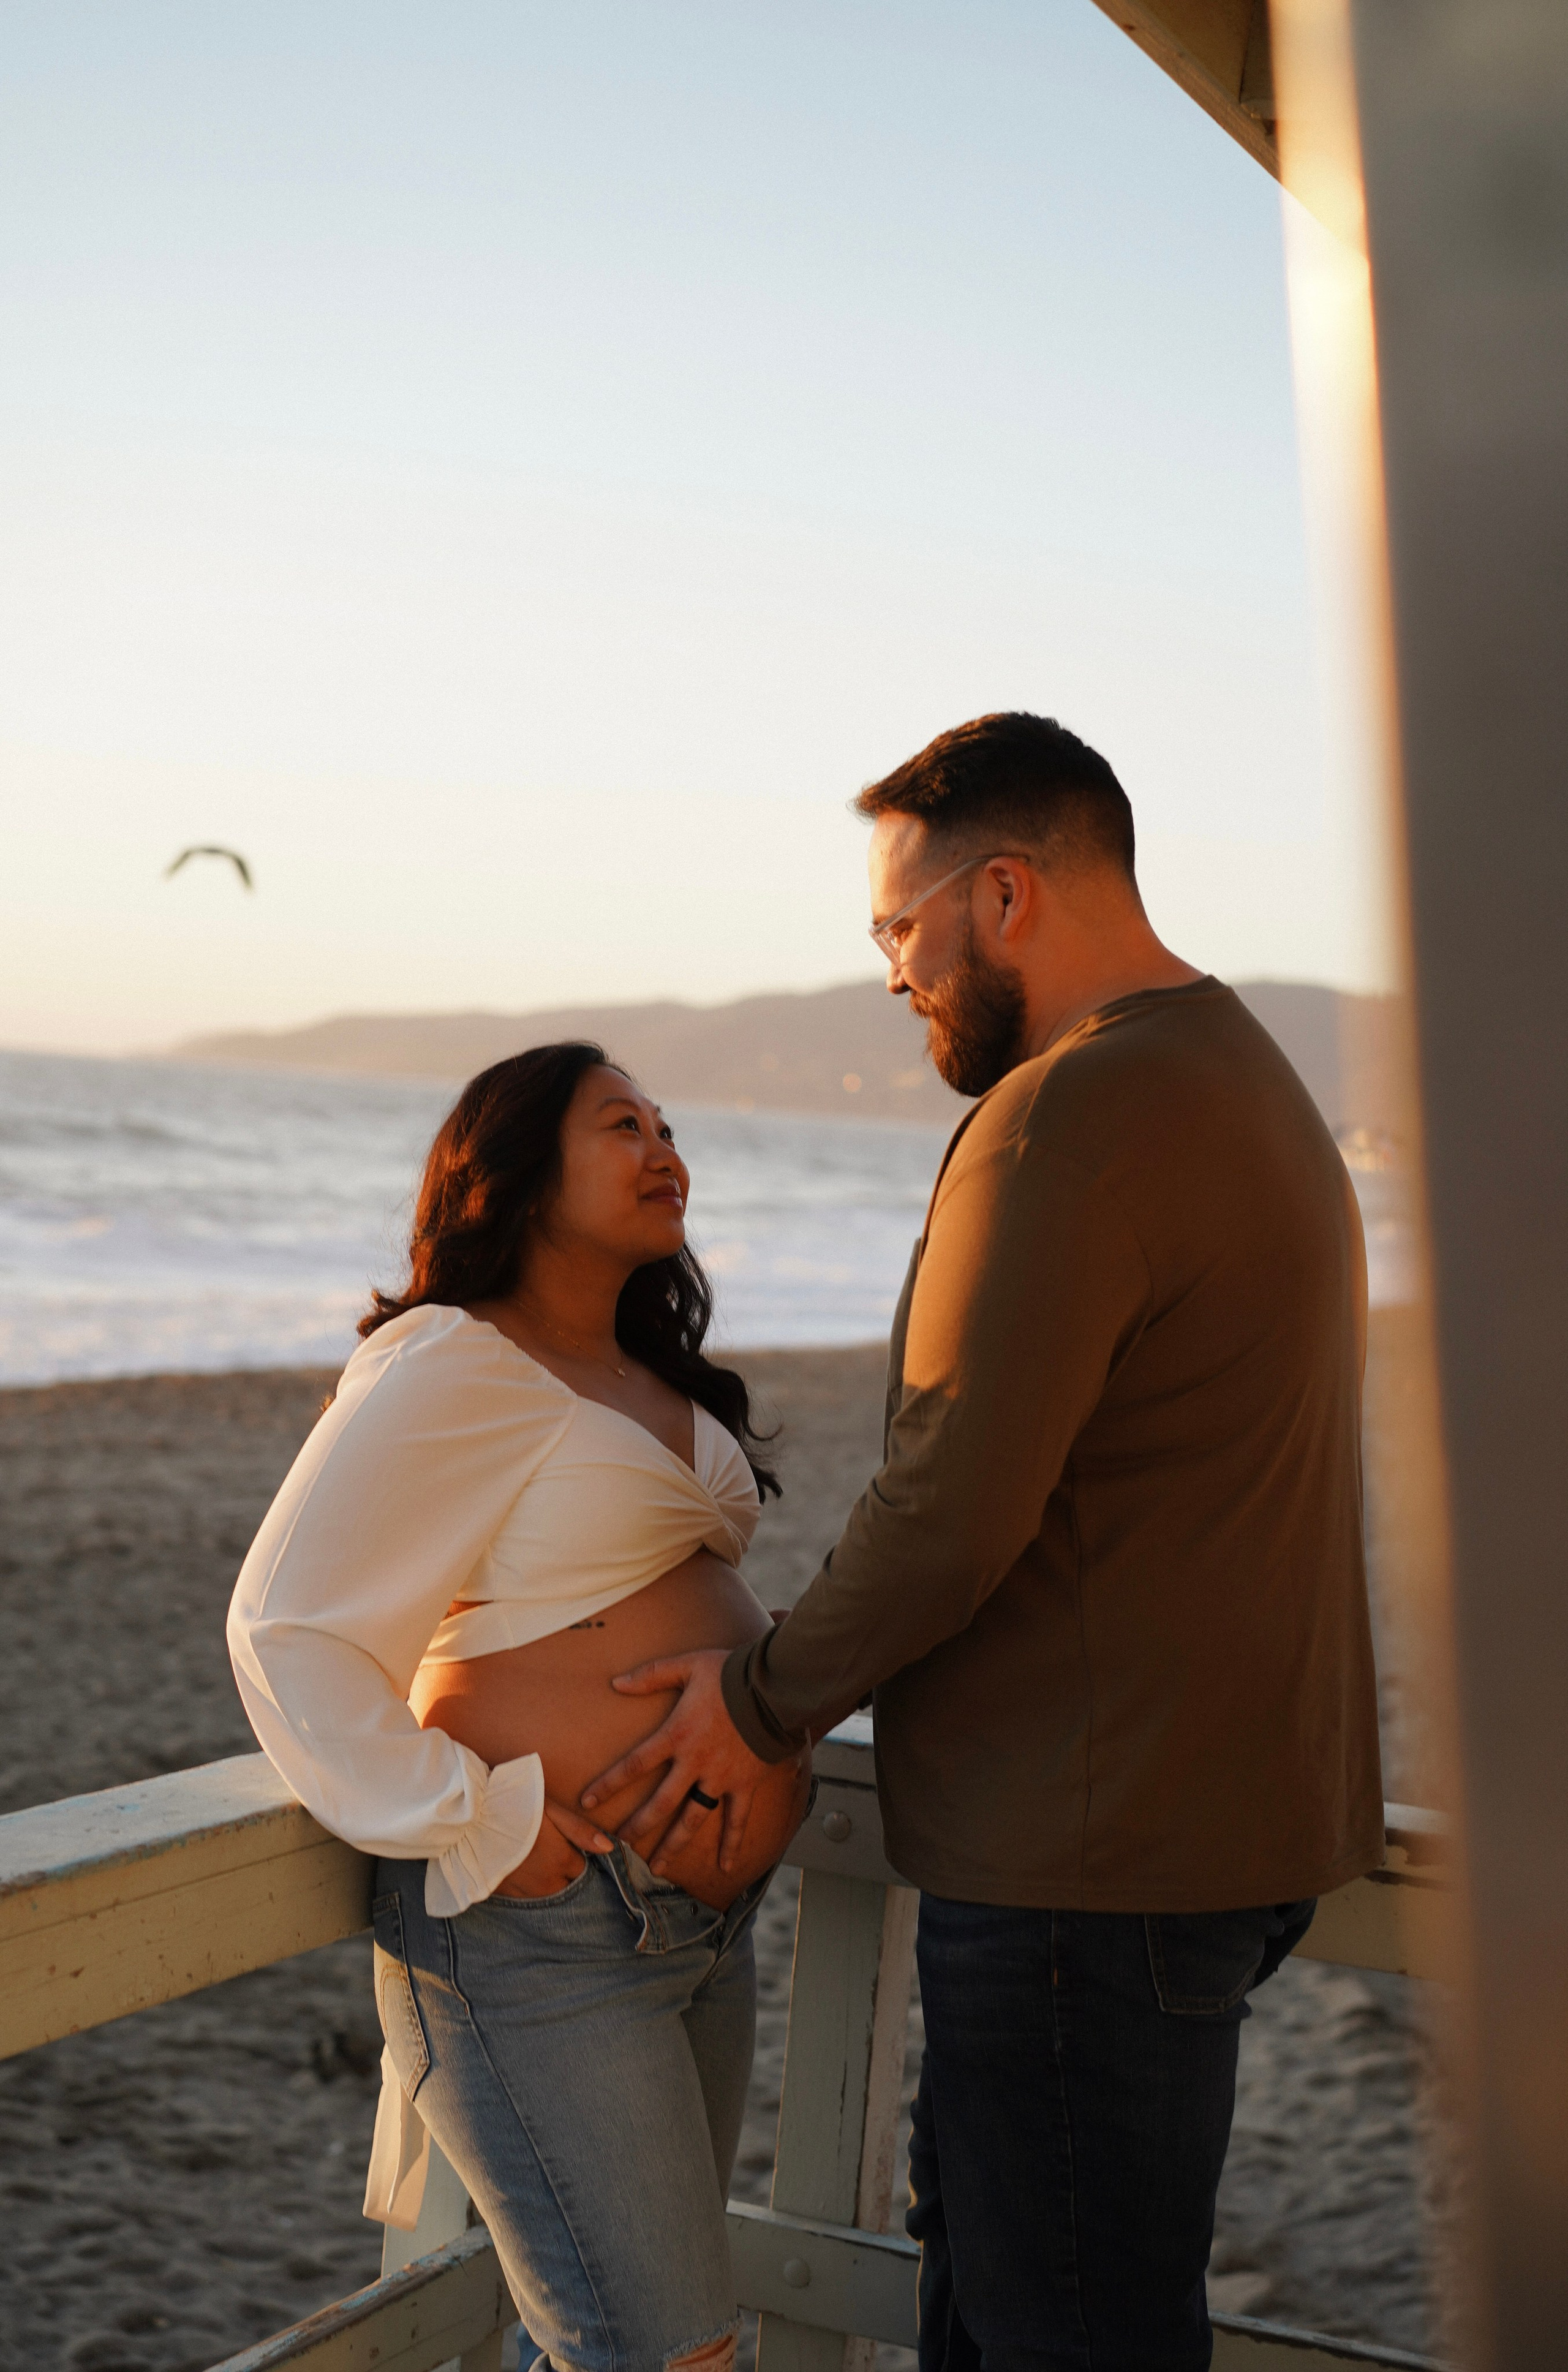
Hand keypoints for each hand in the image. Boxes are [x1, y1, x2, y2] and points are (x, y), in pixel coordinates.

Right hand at [494, 1796, 613, 1899]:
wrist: (471, 1819)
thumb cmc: (514, 1806)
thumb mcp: (551, 1810)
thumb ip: (580, 1831)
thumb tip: (610, 1849)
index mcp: (562, 1860)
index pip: (584, 1869)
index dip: (580, 1858)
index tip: (573, 1849)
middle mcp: (547, 1882)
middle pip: (570, 1888)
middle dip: (569, 1877)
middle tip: (558, 1858)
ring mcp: (526, 1892)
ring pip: (550, 1897)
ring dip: (551, 1885)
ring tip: (541, 1866)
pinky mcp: (506, 1895)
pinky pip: (527, 1900)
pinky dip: (530, 1890)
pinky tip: (524, 1873)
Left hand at [580, 1647, 776, 1874]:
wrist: (773, 1689)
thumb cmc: (729, 1673)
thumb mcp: (687, 1666)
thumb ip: (651, 1675)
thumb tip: (615, 1683)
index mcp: (677, 1734)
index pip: (634, 1763)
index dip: (609, 1783)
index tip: (587, 1801)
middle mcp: (694, 1762)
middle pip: (660, 1802)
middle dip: (639, 1825)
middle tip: (621, 1844)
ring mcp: (720, 1778)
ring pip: (693, 1818)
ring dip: (674, 1844)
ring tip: (659, 1867)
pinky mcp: (744, 1784)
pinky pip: (737, 1819)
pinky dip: (731, 1844)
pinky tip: (725, 1868)